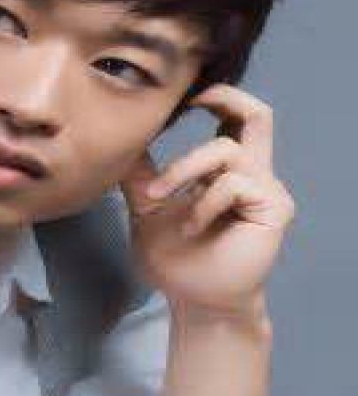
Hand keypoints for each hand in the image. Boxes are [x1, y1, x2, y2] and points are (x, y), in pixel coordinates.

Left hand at [119, 84, 295, 323]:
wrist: (193, 300)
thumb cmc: (174, 256)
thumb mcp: (147, 208)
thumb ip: (140, 175)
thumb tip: (123, 141)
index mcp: (223, 170)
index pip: (230, 119)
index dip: (211, 97)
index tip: (177, 95)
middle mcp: (249, 173)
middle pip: (256, 115)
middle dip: (222, 97)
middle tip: (189, 99)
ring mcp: (263, 190)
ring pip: (226, 149)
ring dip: (183, 170)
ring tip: (158, 198)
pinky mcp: (273, 209)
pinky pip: (234, 184)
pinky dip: (202, 203)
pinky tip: (189, 227)